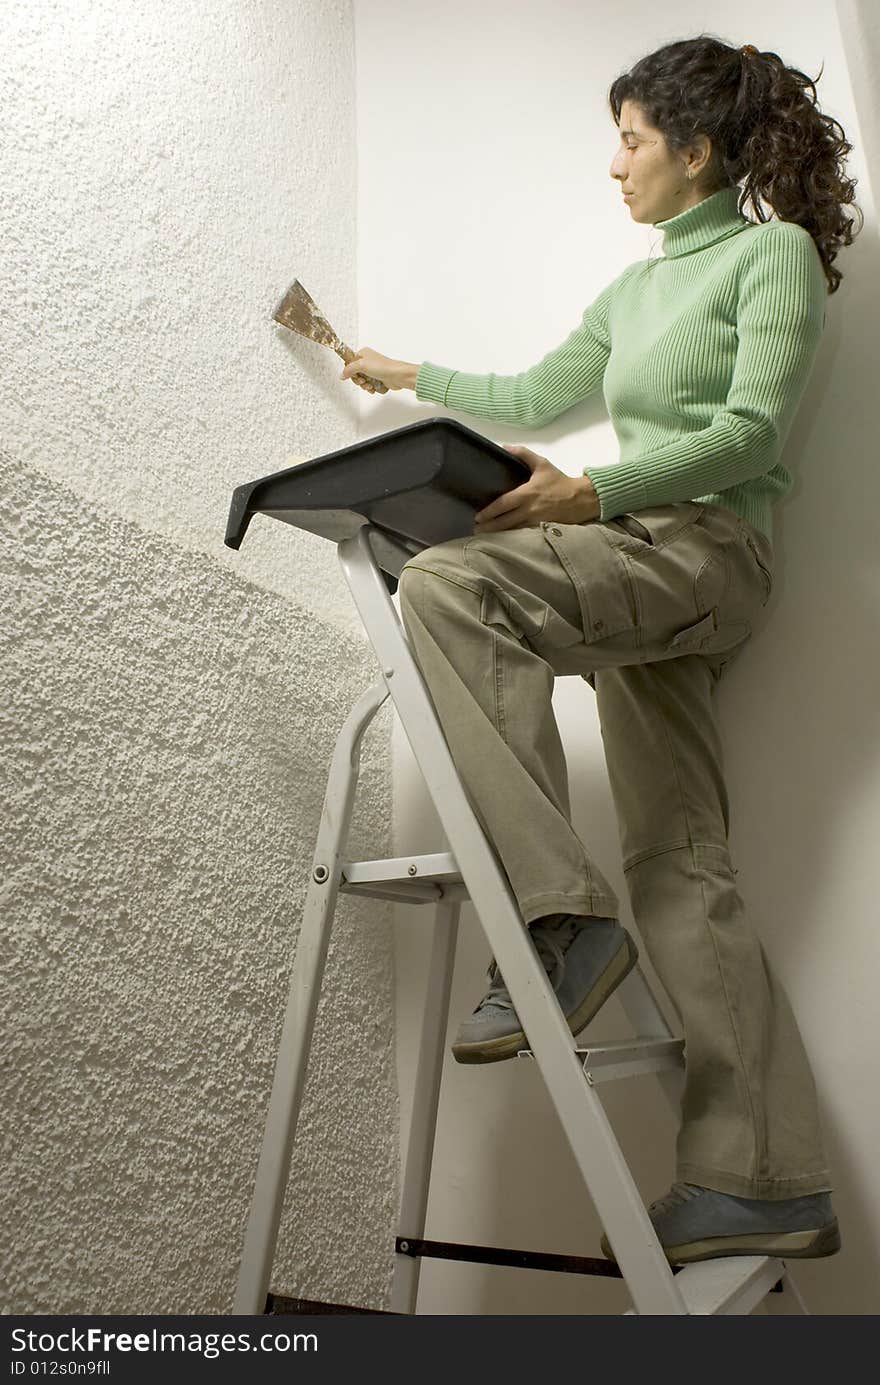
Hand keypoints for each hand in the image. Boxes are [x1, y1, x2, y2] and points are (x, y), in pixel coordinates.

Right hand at [340, 347, 417, 391]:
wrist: (398, 375)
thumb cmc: (383, 367)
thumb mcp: (361, 365)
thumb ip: (349, 369)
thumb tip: (341, 375)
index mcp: (363, 353)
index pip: (349, 363)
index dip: (350, 371)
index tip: (355, 374)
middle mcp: (368, 361)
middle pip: (355, 373)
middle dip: (358, 380)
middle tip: (363, 380)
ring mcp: (373, 370)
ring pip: (362, 380)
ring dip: (364, 385)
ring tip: (370, 385)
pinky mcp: (378, 378)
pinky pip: (369, 385)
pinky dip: (370, 388)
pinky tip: (373, 388)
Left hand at [473, 444, 600, 531]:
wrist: (581, 498)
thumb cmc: (560, 481)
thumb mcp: (542, 464)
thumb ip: (523, 454)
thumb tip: (506, 447)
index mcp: (527, 494)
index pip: (503, 504)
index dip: (490, 511)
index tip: (478, 516)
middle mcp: (529, 510)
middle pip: (505, 521)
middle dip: (489, 527)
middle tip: (476, 530)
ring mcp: (535, 522)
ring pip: (513, 530)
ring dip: (498, 534)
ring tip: (484, 537)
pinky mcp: (542, 529)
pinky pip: (524, 534)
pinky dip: (513, 537)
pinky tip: (504, 540)